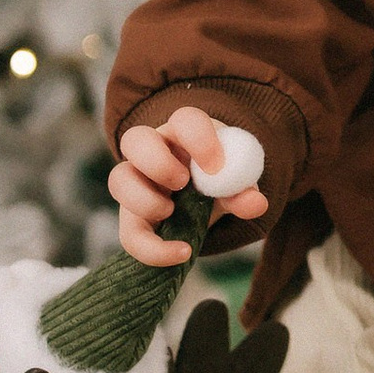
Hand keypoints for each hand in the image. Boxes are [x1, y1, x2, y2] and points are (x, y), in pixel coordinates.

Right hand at [110, 108, 267, 266]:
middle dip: (157, 162)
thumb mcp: (236, 183)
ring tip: (171, 211)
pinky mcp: (133, 218)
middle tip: (182, 182)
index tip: (216, 165)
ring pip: (118, 180)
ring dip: (143, 199)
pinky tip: (183, 252)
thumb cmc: (219, 180)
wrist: (207, 201)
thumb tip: (255, 203)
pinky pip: (130, 234)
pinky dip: (154, 248)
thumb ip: (244, 191)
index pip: (185, 120)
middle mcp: (152, 152)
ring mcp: (137, 183)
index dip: (198, 138)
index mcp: (183, 133)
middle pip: (135, 139)